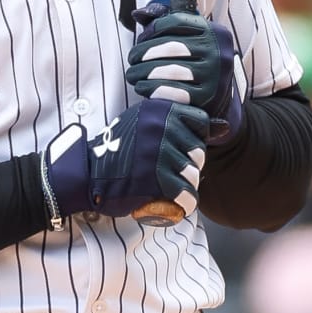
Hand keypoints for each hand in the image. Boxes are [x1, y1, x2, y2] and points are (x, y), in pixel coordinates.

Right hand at [43, 101, 208, 220]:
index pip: (200, 121)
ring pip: (195, 174)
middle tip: (162, 171)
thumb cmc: (120, 150)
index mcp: (159, 108)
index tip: (171, 148)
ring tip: (164, 186)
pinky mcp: (157, 180)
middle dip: (187, 165)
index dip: (191, 138)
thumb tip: (225, 127)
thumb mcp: (146, 125)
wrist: (87, 175)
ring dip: (184, 185)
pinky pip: (188, 195)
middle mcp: (160, 126)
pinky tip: (172, 202)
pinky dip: (183, 203)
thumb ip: (183, 124)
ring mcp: (159, 152)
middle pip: (199, 151)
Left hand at [129, 0, 241, 144]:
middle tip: (132, 59)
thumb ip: (166, 24)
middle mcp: (218, 53)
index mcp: (215, 33)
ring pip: (169, 70)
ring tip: (133, 74)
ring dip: (143, 72)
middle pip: (171, 47)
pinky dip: (151, 88)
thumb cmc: (197, 64)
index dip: (152, 29)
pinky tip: (142, 87)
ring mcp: (214, 76)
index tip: (141, 39)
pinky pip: (172, 90)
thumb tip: (138, 15)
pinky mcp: (206, 98)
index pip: (177, 22)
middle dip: (143, 53)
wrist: (216, 97)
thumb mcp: (190, 39)